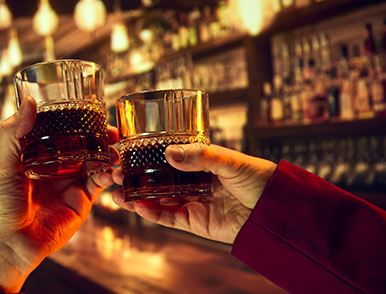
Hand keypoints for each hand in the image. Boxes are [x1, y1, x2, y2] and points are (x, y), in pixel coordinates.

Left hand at [0, 96, 120, 292]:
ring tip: (116, 148)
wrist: (9, 245)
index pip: (58, 129)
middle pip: (81, 143)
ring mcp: (69, 182)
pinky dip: (109, 174)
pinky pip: (100, 182)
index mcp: (34, 153)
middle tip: (111, 129)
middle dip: (98, 134)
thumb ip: (14, 133)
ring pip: (95, 160)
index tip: (89, 107)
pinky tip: (111, 169)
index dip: (74, 118)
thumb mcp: (2, 164)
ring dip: (108, 152)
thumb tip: (29, 102)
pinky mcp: (81, 200)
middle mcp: (54, 165)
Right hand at [112, 143, 275, 243]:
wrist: (276, 210)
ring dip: (136, 197)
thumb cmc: (259, 178)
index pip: (165, 159)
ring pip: (157, 200)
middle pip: (156, 180)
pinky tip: (138, 206)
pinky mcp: (195, 222)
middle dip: (134, 178)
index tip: (124, 154)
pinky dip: (152, 213)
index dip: (144, 157)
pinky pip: (169, 217)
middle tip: (114, 174)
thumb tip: (169, 153)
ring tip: (117, 193)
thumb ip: (200, 156)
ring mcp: (192, 202)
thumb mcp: (229, 160)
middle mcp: (192, 181)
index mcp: (199, 163)